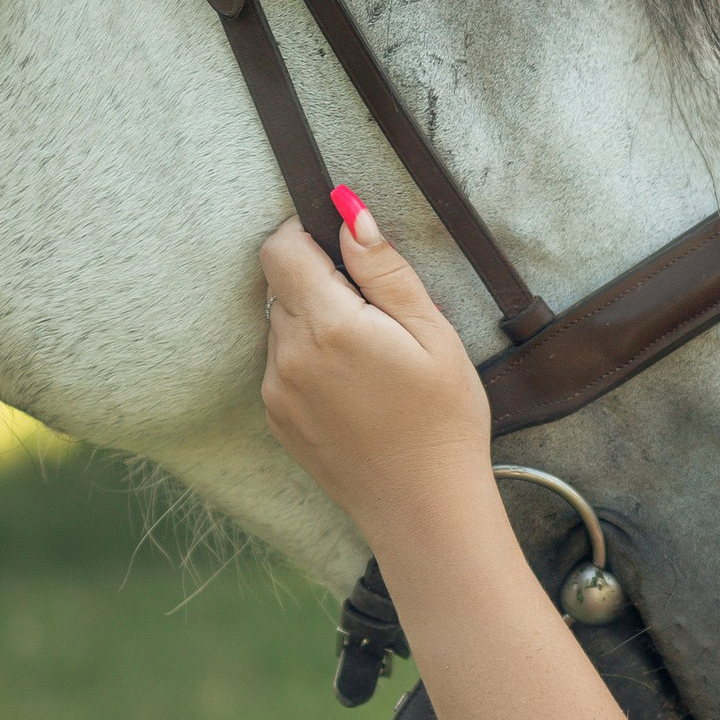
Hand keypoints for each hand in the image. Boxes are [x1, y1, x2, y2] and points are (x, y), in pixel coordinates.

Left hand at [260, 187, 494, 544]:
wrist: (423, 506)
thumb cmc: (443, 420)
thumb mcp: (432, 333)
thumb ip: (384, 270)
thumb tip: (348, 213)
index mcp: (329, 326)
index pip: (280, 249)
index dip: (306, 233)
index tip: (341, 245)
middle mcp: (289, 355)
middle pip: (281, 286)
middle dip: (320, 282)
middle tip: (376, 313)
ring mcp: (276, 390)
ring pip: (281, 325)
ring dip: (315, 322)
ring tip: (369, 356)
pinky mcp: (277, 418)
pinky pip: (282, 365)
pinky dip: (310, 359)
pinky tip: (354, 387)